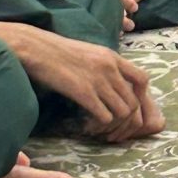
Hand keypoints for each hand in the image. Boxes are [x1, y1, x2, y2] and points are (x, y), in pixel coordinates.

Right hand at [0, 26, 163, 142]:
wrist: (35, 47)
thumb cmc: (55, 52)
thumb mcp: (87, 53)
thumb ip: (103, 66)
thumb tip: (111, 86)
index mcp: (112, 57)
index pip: (142, 80)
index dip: (140, 99)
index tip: (128, 110)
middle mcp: (110, 68)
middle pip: (134, 102)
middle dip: (127, 122)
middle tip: (113, 130)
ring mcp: (98, 79)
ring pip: (123, 112)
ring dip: (114, 126)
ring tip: (100, 129)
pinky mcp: (83, 92)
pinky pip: (105, 117)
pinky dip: (100, 126)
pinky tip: (88, 126)